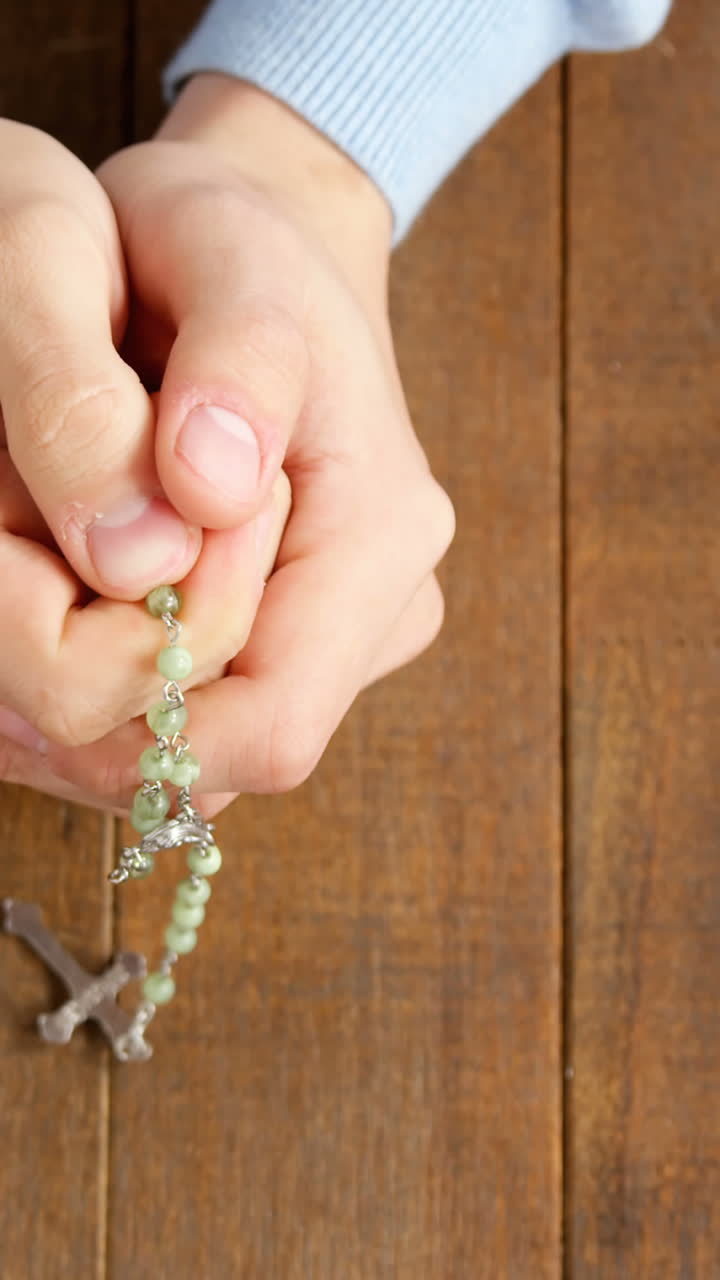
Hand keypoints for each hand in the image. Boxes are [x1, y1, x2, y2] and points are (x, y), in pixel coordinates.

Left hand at [46, 77, 454, 811]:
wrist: (271, 258)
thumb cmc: (240, 252)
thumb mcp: (226, 257)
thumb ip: (227, 369)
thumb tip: (201, 503)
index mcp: (380, 537)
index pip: (266, 731)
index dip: (129, 710)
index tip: (37, 597)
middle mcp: (377, 613)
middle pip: (203, 761)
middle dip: (76, 682)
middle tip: (15, 545)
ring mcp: (336, 640)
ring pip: (175, 755)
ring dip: (73, 676)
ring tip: (41, 545)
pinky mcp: (287, 647)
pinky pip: (172, 724)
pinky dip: (90, 674)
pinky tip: (59, 585)